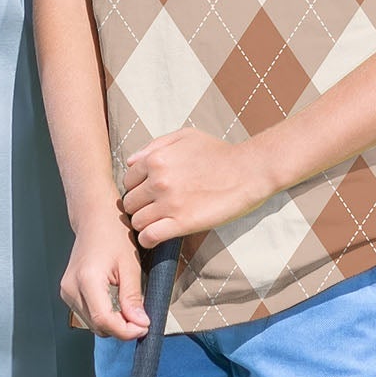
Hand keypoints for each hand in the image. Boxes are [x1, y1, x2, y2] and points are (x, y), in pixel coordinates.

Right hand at [60, 213, 151, 339]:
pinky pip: (88, 315)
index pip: (105, 321)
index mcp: (87, 279)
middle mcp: (71, 287)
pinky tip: (116, 304)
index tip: (144, 327)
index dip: (126, 331)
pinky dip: (104, 316)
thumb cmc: (112, 233)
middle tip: (141, 317)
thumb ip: (133, 297)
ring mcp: (67, 290)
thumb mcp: (130, 265)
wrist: (94, 217)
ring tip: (129, 308)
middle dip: (122, 328)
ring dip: (114, 324)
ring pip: (93, 324)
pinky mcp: (68, 292)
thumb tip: (139, 324)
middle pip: (98, 326)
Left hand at [120, 129, 274, 245]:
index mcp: (155, 159)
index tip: (147, 195)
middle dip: (139, 207)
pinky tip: (155, 237)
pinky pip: (150, 237)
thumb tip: (131, 162)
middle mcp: (158, 181)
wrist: (248, 171)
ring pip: (137, 221)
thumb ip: (154, 145)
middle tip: (152, 210)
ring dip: (143, 224)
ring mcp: (169, 203)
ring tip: (156, 224)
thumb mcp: (184, 136)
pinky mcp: (182, 223)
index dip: (136, 189)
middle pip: (130, 203)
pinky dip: (148, 240)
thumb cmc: (218, 152)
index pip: (128, 181)